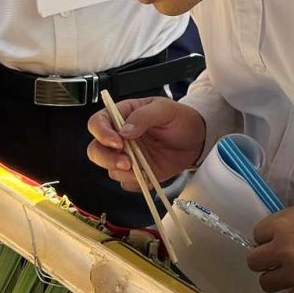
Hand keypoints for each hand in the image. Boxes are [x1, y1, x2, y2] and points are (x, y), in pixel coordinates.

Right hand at [86, 97, 205, 188]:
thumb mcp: (164, 109)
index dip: (102, 133)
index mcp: (122, 115)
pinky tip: (149, 176)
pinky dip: (135, 183)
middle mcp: (119, 137)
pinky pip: (126, 183)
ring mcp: (126, 156)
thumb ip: (143, 117)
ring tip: (143, 170)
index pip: (97, 123)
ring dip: (123, 173)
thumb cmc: (179, 119)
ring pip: (109, 169)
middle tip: (127, 163)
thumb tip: (124, 131)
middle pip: (96, 150)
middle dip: (107, 159)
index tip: (118, 142)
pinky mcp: (136, 172)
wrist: (196, 139)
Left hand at [247, 194, 293, 292]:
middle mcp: (284, 251)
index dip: (266, 236)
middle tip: (277, 257)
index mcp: (282, 226)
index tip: (275, 237)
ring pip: (267, 282)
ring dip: (273, 278)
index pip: (257, 234)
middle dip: (264, 258)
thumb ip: (290, 216)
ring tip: (284, 274)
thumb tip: (279, 229)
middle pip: (255, 261)